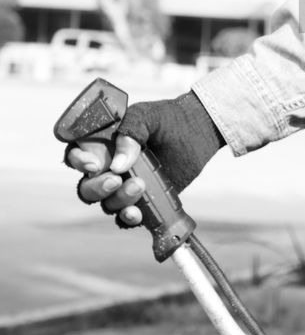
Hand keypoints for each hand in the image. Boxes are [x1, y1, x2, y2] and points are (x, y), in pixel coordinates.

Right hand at [65, 91, 224, 227]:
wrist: (198, 132)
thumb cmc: (167, 119)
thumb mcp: (147, 116)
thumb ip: (130, 131)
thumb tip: (118, 165)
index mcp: (101, 144)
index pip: (75, 155)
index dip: (77, 161)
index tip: (93, 164)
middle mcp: (107, 168)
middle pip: (86, 186)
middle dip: (96, 187)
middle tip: (116, 179)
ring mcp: (123, 186)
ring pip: (106, 203)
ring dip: (118, 200)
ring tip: (140, 185)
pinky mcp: (141, 201)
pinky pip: (125, 218)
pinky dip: (127, 219)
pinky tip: (137, 213)